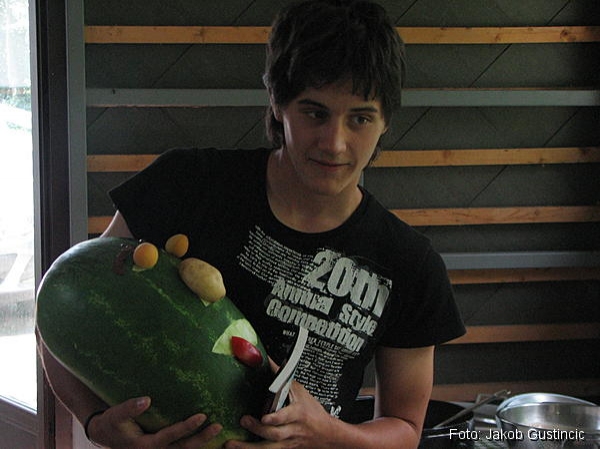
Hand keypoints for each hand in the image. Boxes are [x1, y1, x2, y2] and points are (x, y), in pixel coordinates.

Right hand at [86, 396, 222, 448]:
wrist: (106, 435)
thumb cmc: (112, 423)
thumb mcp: (115, 415)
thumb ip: (129, 408)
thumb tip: (147, 400)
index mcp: (146, 446)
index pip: (171, 436)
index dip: (187, 427)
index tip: (202, 416)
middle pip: (184, 448)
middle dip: (202, 439)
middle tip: (218, 426)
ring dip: (202, 444)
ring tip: (219, 432)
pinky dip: (195, 444)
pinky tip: (211, 438)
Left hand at [224, 382, 336, 448]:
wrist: (326, 434)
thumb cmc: (312, 411)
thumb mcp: (300, 392)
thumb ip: (283, 378)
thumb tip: (268, 360)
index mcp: (297, 414)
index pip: (286, 416)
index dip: (276, 418)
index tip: (264, 417)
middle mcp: (292, 430)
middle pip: (274, 434)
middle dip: (258, 429)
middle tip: (243, 420)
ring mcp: (287, 443)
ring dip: (248, 448)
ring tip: (231, 444)